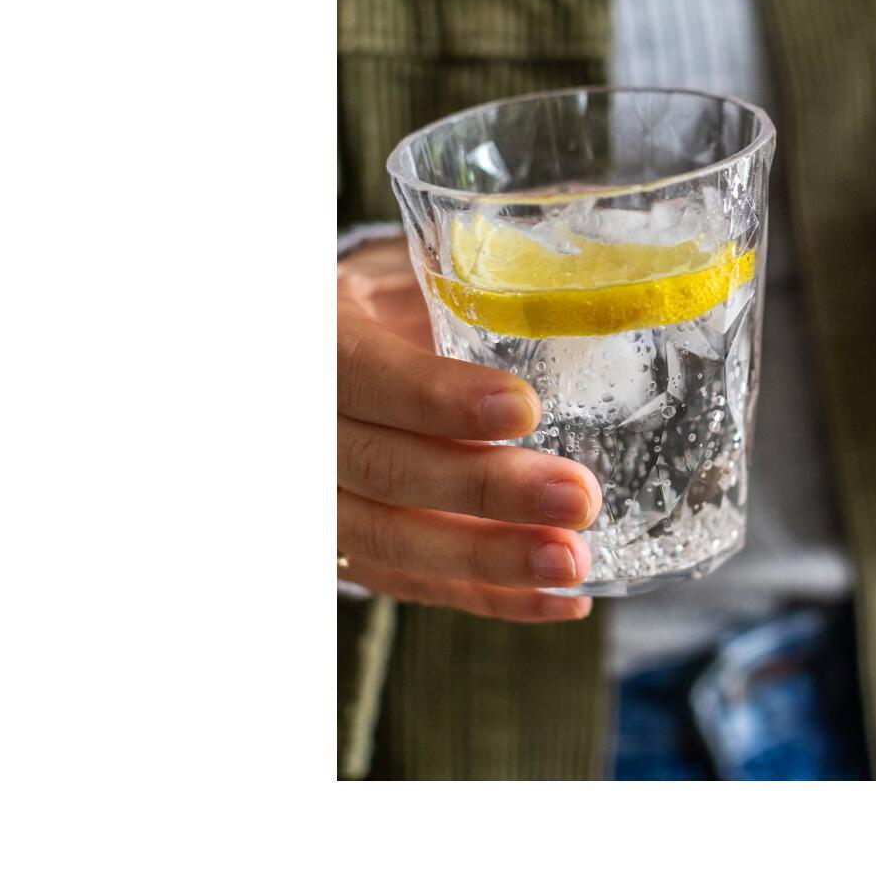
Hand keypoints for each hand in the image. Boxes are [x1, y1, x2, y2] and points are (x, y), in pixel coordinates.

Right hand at [337, 239, 599, 620]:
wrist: (312, 364)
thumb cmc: (374, 308)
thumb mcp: (394, 274)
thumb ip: (456, 285)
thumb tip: (571, 289)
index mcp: (314, 344)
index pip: (364, 376)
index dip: (437, 398)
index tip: (523, 407)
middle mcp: (298, 429)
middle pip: (382, 472)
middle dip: (484, 491)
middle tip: (577, 496)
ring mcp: (312, 499)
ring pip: (389, 542)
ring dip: (488, 559)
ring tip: (572, 561)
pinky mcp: (340, 550)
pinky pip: (407, 583)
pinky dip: (486, 598)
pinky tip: (558, 601)